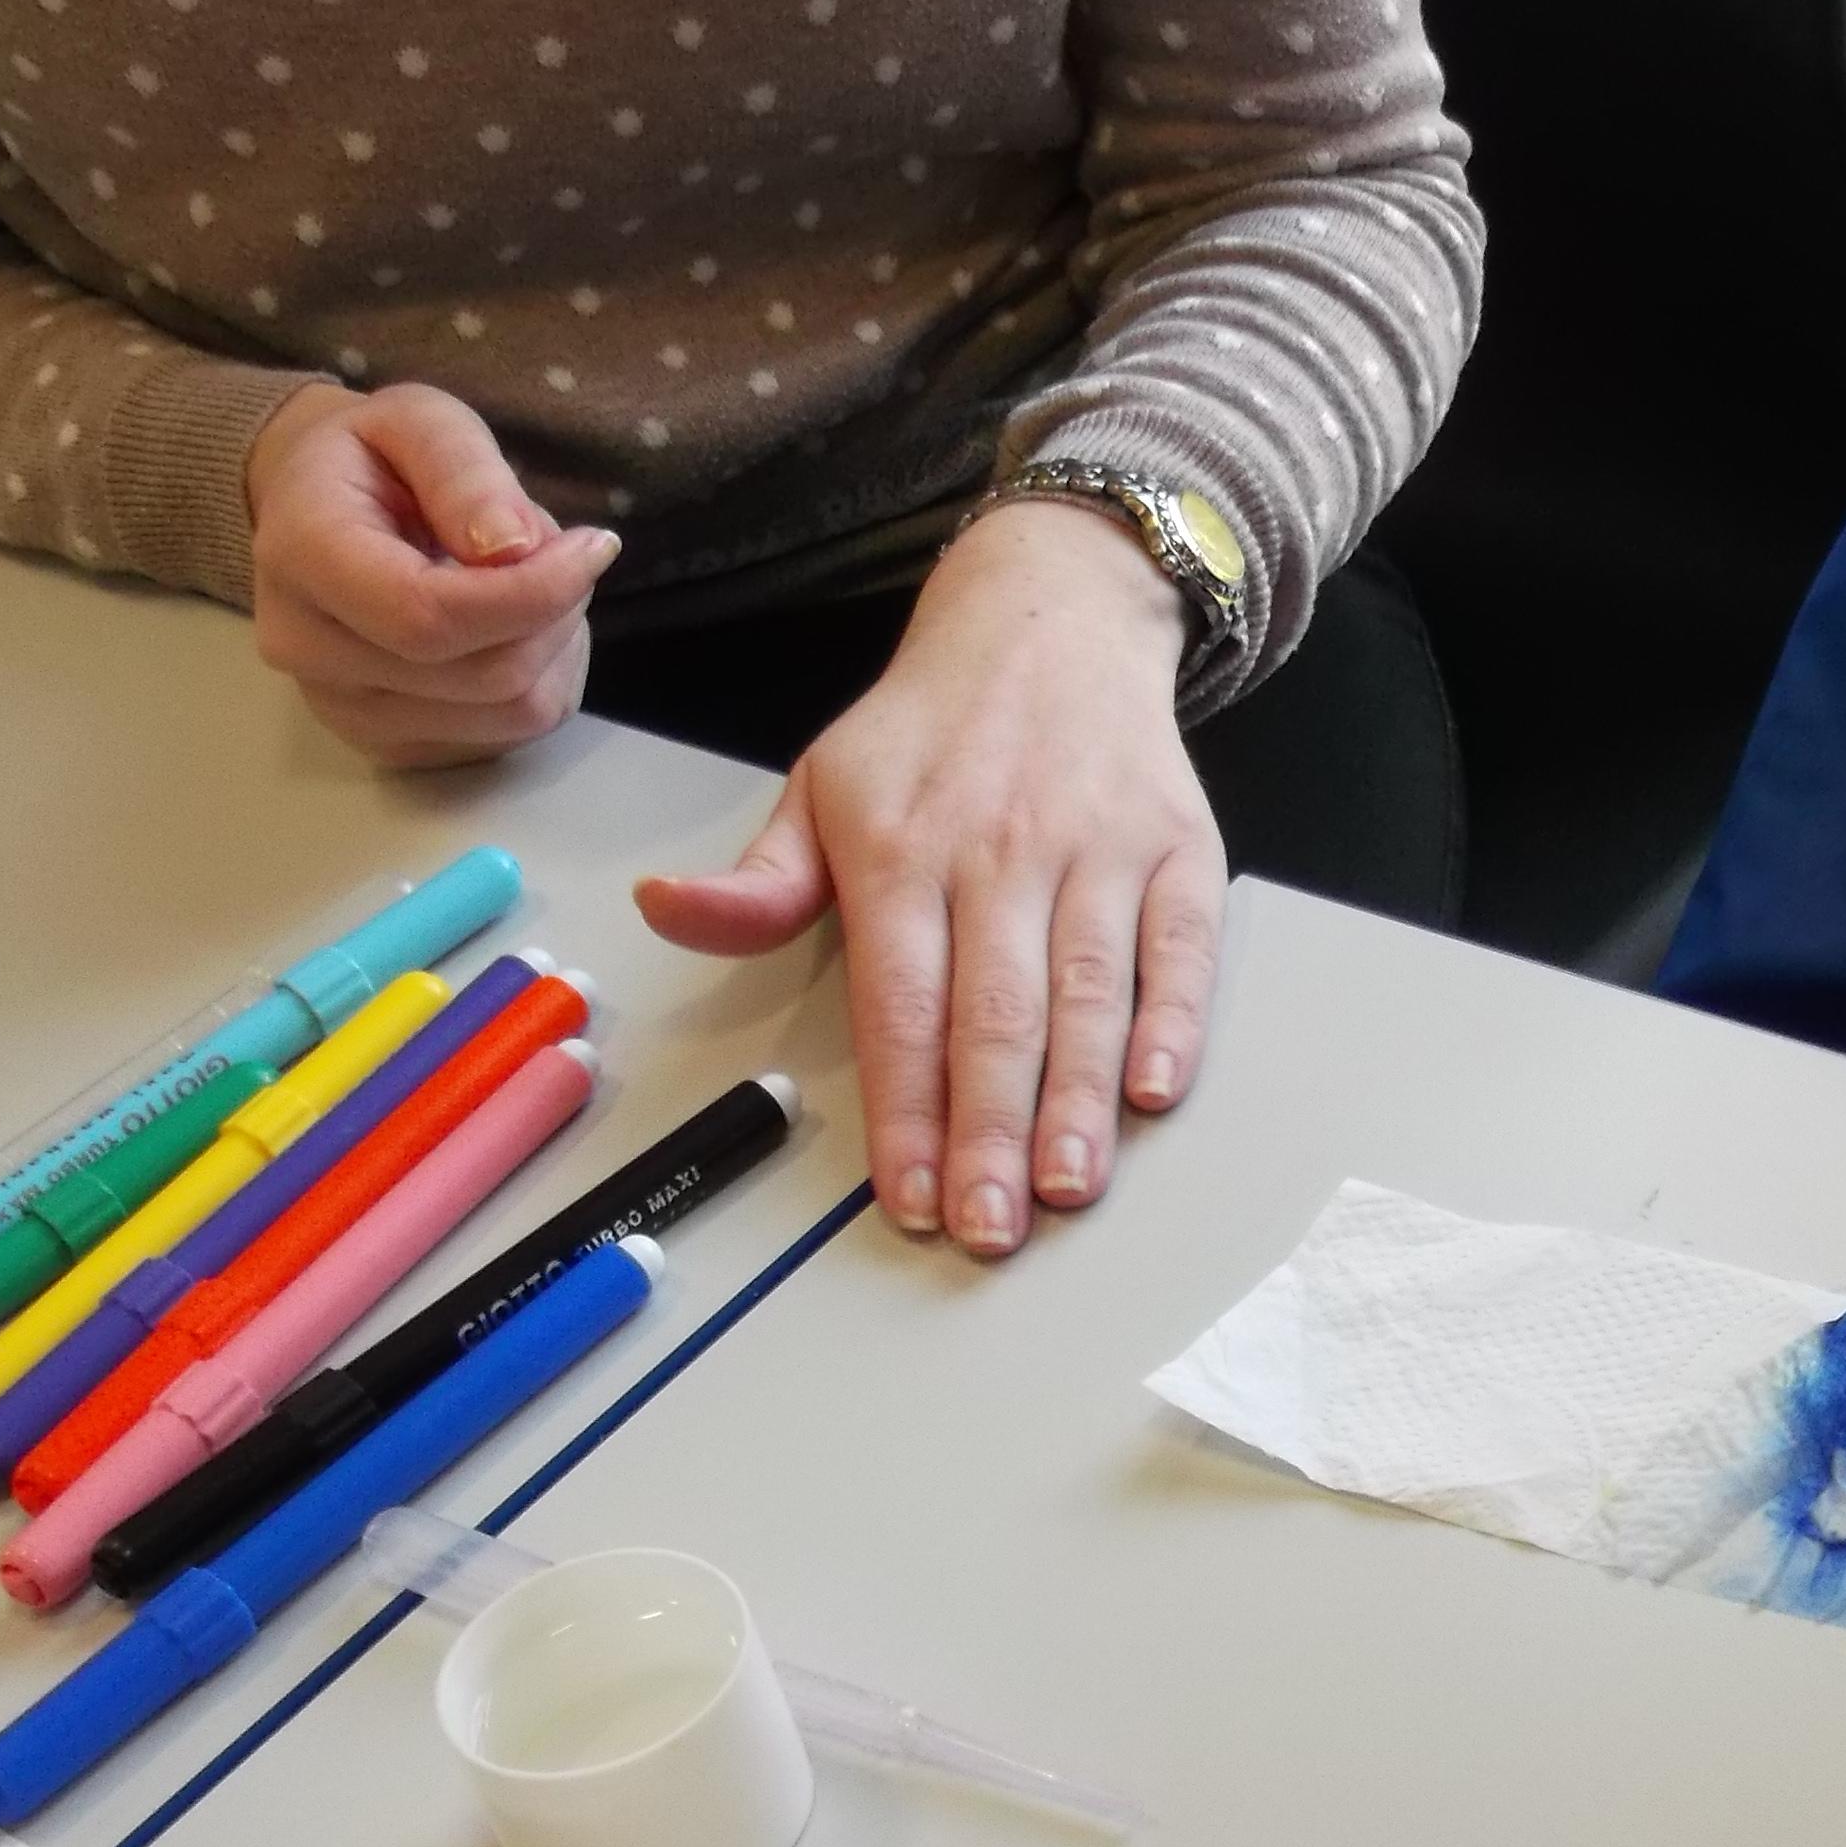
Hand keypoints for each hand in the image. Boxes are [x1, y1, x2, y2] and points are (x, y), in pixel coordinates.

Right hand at [245, 381, 620, 767]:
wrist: (314, 509)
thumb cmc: (371, 458)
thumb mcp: (418, 420)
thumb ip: (464, 473)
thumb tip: (514, 549)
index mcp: (303, 557)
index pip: (429, 616)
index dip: (534, 592)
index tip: (594, 546)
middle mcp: (308, 649)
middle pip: (487, 674)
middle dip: (557, 611)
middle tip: (563, 552)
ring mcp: (346, 711)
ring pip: (513, 714)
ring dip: (557, 646)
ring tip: (535, 584)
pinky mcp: (391, 747)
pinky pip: (511, 735)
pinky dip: (543, 679)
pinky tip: (517, 628)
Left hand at [635, 495, 1218, 1256]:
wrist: (1051, 619)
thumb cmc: (931, 734)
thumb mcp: (819, 789)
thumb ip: (757, 882)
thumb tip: (665, 912)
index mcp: (900, 849)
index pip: (900, 1006)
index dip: (906, 1112)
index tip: (909, 1198)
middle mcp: (1000, 851)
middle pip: (995, 1016)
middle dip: (991, 1133)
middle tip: (992, 1227)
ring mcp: (1096, 849)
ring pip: (1087, 993)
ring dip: (1079, 1101)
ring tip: (1068, 1187)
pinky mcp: (1177, 848)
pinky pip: (1181, 947)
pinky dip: (1173, 1022)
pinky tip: (1154, 1093)